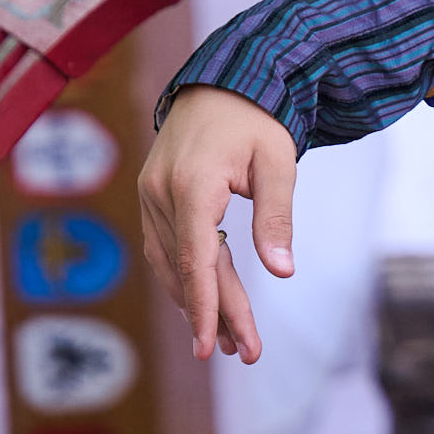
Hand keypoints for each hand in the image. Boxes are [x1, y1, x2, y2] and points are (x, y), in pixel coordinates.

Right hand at [137, 86, 291, 364]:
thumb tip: (282, 272)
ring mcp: (151, 194)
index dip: (205, 307)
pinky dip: (185, 276)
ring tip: (229, 338)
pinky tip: (204, 300)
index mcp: (193, 185)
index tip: (212, 347)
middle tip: (245, 352)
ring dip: (197, 301)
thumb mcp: (278, 163)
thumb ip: (276, 218)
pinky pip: (165, 246)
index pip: (196, 260)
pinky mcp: (153, 195)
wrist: (222, 81)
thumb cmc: (256, 119)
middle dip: (215, 314)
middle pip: (186, 269)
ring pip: (171, 263)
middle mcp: (162, 192)